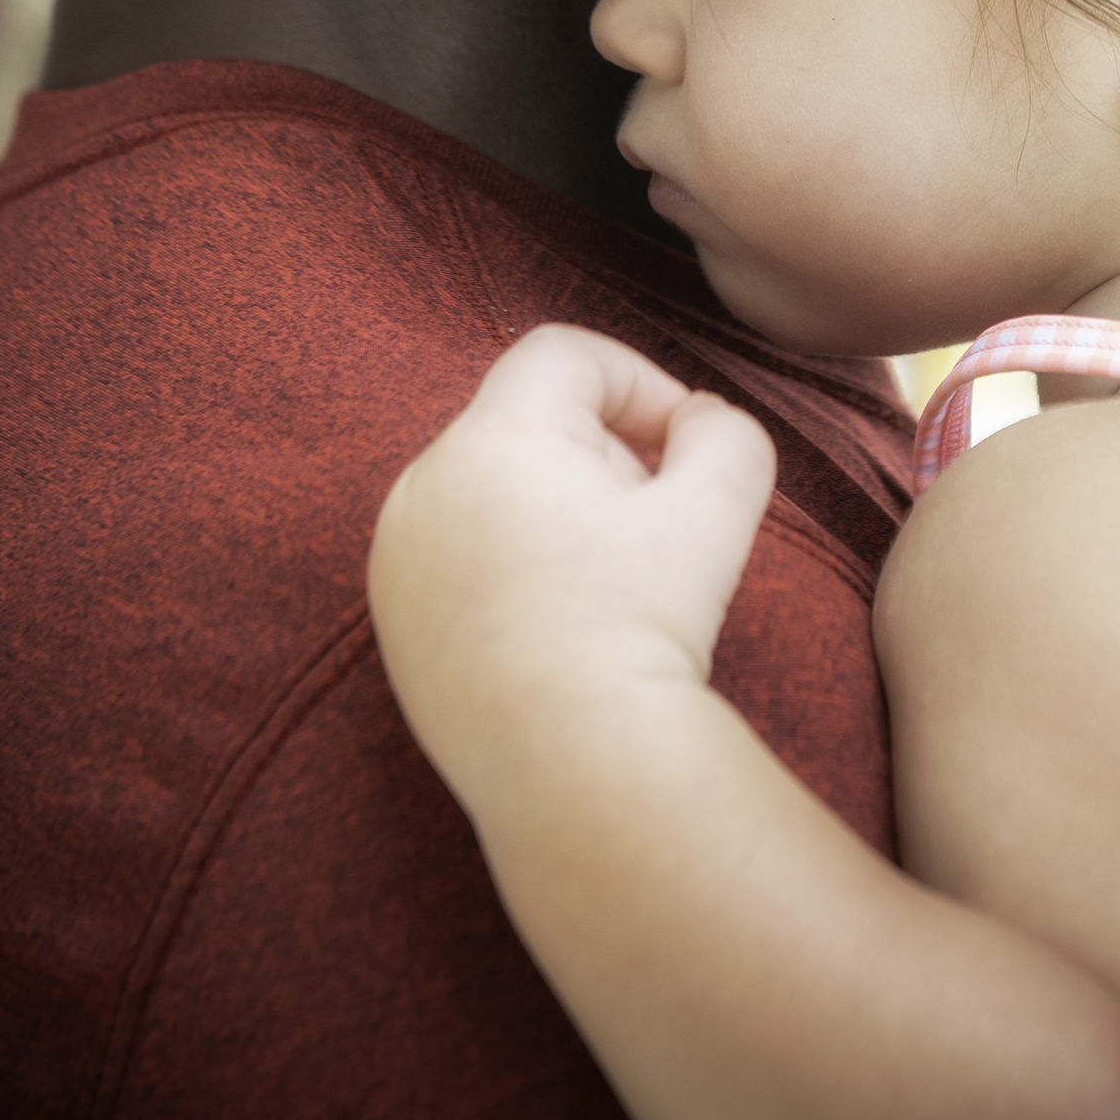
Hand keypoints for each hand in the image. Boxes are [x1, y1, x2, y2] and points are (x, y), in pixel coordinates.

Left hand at [368, 324, 776, 806]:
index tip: (682, 450)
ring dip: (555, 509)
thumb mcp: (722, 507)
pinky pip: (456, 552)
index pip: (565, 355)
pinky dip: (509, 564)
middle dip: (603, 454)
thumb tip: (694, 422)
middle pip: (527, 421)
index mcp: (492, 439)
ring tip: (608, 582)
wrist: (571, 764)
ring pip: (490, 488)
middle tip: (655, 525)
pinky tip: (559, 625)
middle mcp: (424, 483)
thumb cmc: (643, 626)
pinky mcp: (391, 619)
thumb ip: (727, 431)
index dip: (640, 382)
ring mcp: (397, 554)